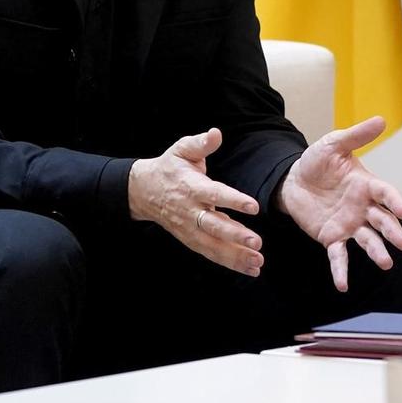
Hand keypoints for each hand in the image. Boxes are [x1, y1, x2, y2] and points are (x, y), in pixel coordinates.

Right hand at [128, 128, 264, 276]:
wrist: (143, 191)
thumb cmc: (170, 167)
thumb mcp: (182, 149)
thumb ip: (200, 143)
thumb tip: (216, 133)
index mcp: (191, 187)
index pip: (214, 194)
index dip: (233, 201)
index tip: (253, 207)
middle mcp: (190, 211)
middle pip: (213, 226)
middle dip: (235, 236)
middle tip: (257, 242)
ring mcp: (189, 229)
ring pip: (212, 246)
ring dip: (236, 256)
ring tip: (258, 262)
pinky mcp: (190, 240)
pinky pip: (210, 253)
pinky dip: (230, 263)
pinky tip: (250, 269)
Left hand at [278, 116, 401, 292]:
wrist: (292, 180)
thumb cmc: (317, 161)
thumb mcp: (333, 144)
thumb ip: (356, 136)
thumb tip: (382, 119)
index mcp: (367, 184)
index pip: (385, 193)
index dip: (395, 201)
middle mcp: (363, 207)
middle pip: (382, 221)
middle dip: (393, 232)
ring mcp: (349, 224)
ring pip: (367, 240)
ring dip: (377, 252)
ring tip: (385, 264)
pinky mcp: (331, 238)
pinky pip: (338, 256)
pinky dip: (341, 270)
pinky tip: (343, 285)